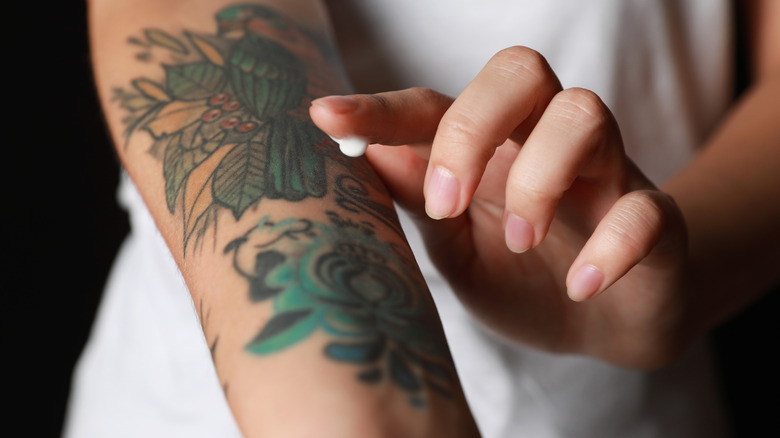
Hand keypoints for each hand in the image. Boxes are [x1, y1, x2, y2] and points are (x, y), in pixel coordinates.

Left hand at [310, 46, 689, 368]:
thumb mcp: (457, 248)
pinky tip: (580, 286)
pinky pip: (646, 207)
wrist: (607, 325)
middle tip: (446, 204)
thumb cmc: (524, 279)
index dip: (380, 108)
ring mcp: (606, 174)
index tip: (324, 117)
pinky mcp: (656, 219)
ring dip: (538, 179)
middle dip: (473, 126)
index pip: (435, 105)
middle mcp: (546, 142)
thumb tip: (368, 154)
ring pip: (584, 113)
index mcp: (492, 149)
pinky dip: (610, 246)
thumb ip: (422, 202)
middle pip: (520, 71)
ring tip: (518, 242)